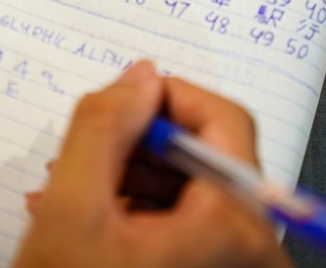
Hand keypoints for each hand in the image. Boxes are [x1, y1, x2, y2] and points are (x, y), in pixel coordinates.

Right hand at [13, 60, 291, 267]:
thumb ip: (103, 127)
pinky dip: (138, 213)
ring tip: (69, 190)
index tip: (120, 103)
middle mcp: (255, 251)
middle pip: (205, 159)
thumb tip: (140, 75)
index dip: (168, 99)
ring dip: (129, 179)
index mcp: (234, 227)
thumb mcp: (71, 207)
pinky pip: (187, 227)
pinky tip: (90, 220)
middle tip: (80, 155)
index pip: (223, 121)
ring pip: (190, 192)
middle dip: (136, 147)